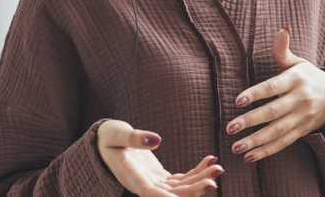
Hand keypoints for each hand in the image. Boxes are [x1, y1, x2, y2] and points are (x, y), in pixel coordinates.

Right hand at [96, 119, 223, 195]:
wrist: (106, 142)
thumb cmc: (108, 137)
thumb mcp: (117, 133)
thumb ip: (135, 138)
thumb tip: (157, 140)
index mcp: (131, 177)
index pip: (151, 193)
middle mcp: (143, 185)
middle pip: (171, 194)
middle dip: (194, 189)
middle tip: (214, 181)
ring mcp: (153, 182)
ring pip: (180, 187)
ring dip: (200, 180)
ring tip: (219, 168)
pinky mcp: (160, 177)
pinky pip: (181, 178)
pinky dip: (197, 171)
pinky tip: (211, 160)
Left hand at [225, 26, 324, 162]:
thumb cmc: (308, 76)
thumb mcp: (298, 62)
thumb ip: (283, 50)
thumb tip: (282, 28)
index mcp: (296, 79)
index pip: (273, 87)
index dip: (255, 94)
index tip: (237, 100)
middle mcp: (300, 99)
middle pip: (273, 112)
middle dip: (251, 121)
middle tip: (230, 127)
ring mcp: (302, 117)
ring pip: (277, 131)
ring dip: (256, 141)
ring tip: (236, 147)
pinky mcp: (302, 131)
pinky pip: (283, 143)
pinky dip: (267, 151)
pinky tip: (250, 157)